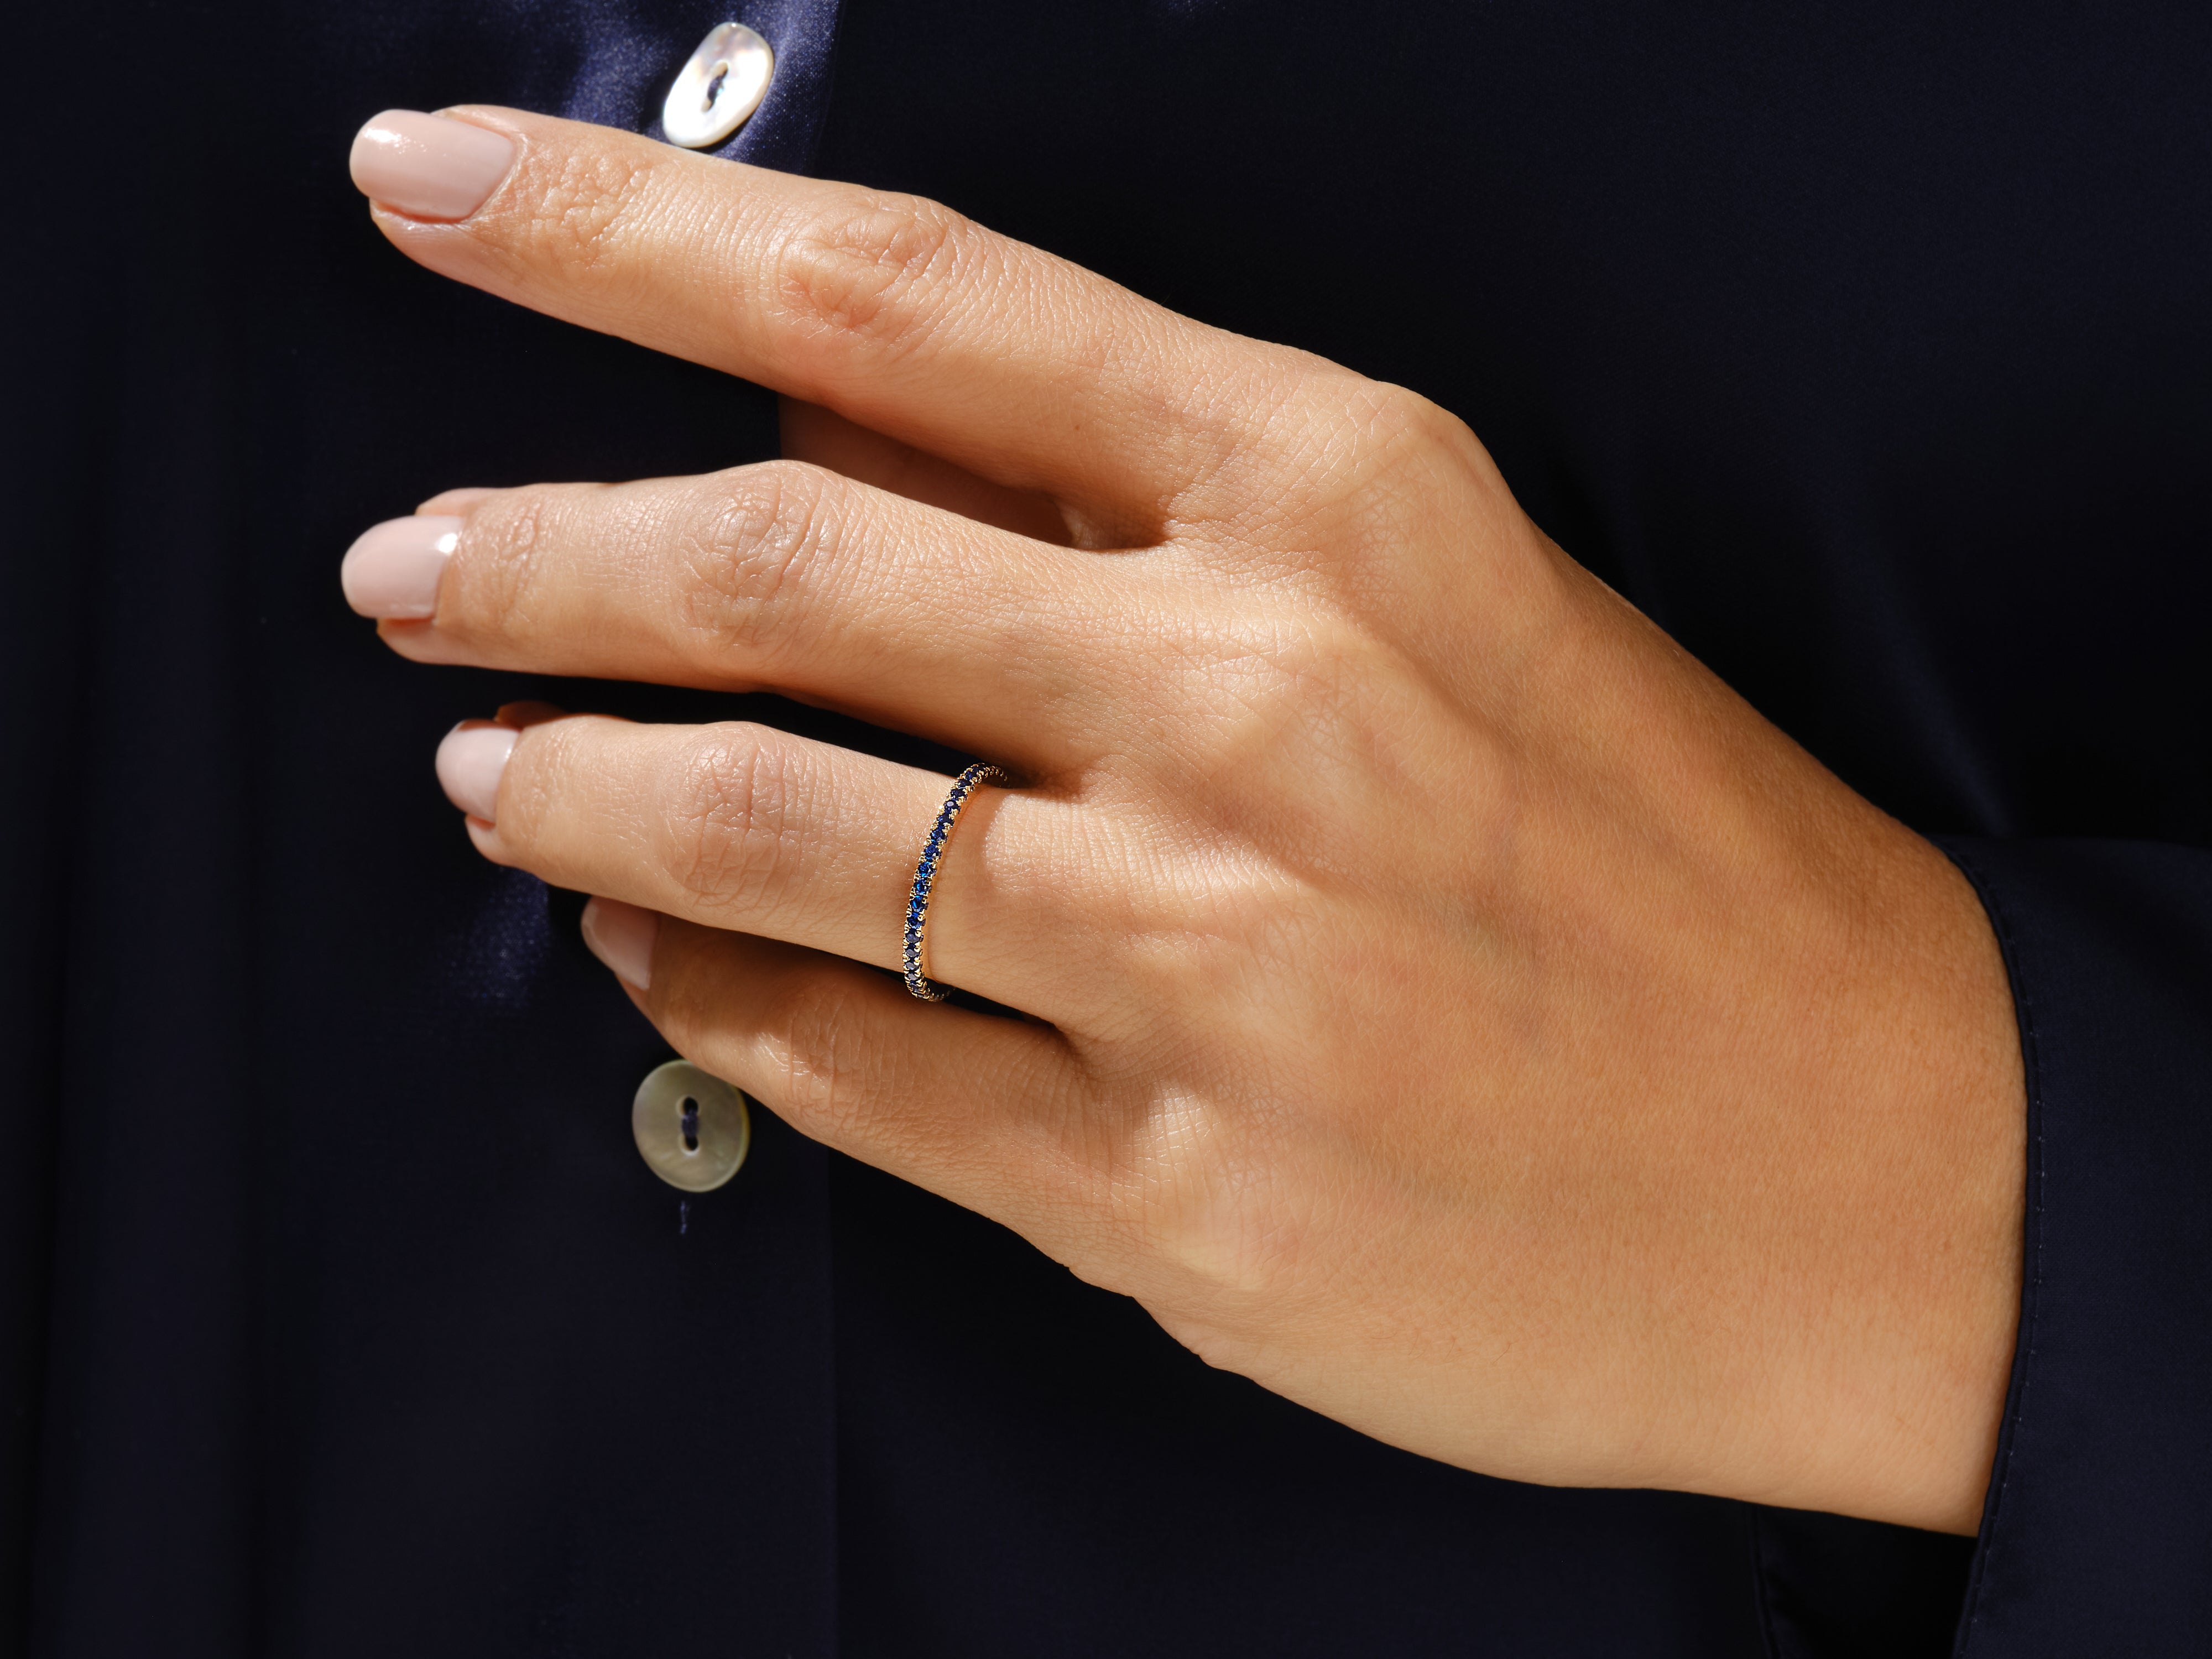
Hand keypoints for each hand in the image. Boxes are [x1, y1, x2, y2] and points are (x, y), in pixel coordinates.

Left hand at [345, 108, 2023, 1531]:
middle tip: (405, 558)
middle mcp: (1259, 701)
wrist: (1881, 1155)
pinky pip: (854, 1066)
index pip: (897, 298)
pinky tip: (656, 956)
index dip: (619, 223)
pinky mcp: (1185, 1190)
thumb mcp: (1441, 592)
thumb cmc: (1656, 857)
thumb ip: (1133, 521)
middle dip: (529, 547)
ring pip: (769, 828)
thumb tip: (825, 467)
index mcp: (1336, 499)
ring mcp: (1217, 958)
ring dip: (573, 785)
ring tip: (486, 768)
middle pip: (776, 560)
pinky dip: (708, 997)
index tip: (438, 185)